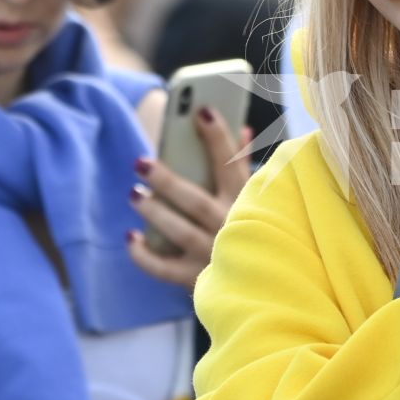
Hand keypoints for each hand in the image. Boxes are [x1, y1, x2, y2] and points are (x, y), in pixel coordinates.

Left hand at [126, 108, 254, 288]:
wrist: (269, 288)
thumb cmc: (260, 233)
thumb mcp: (261, 200)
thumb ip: (246, 166)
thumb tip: (244, 129)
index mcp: (248, 204)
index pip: (232, 165)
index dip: (219, 137)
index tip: (202, 111)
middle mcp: (232, 229)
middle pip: (196, 200)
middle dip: (168, 180)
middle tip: (141, 162)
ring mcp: (214, 256)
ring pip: (179, 232)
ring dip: (155, 212)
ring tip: (134, 193)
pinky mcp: (197, 280)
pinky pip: (165, 269)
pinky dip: (145, 256)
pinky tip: (130, 237)